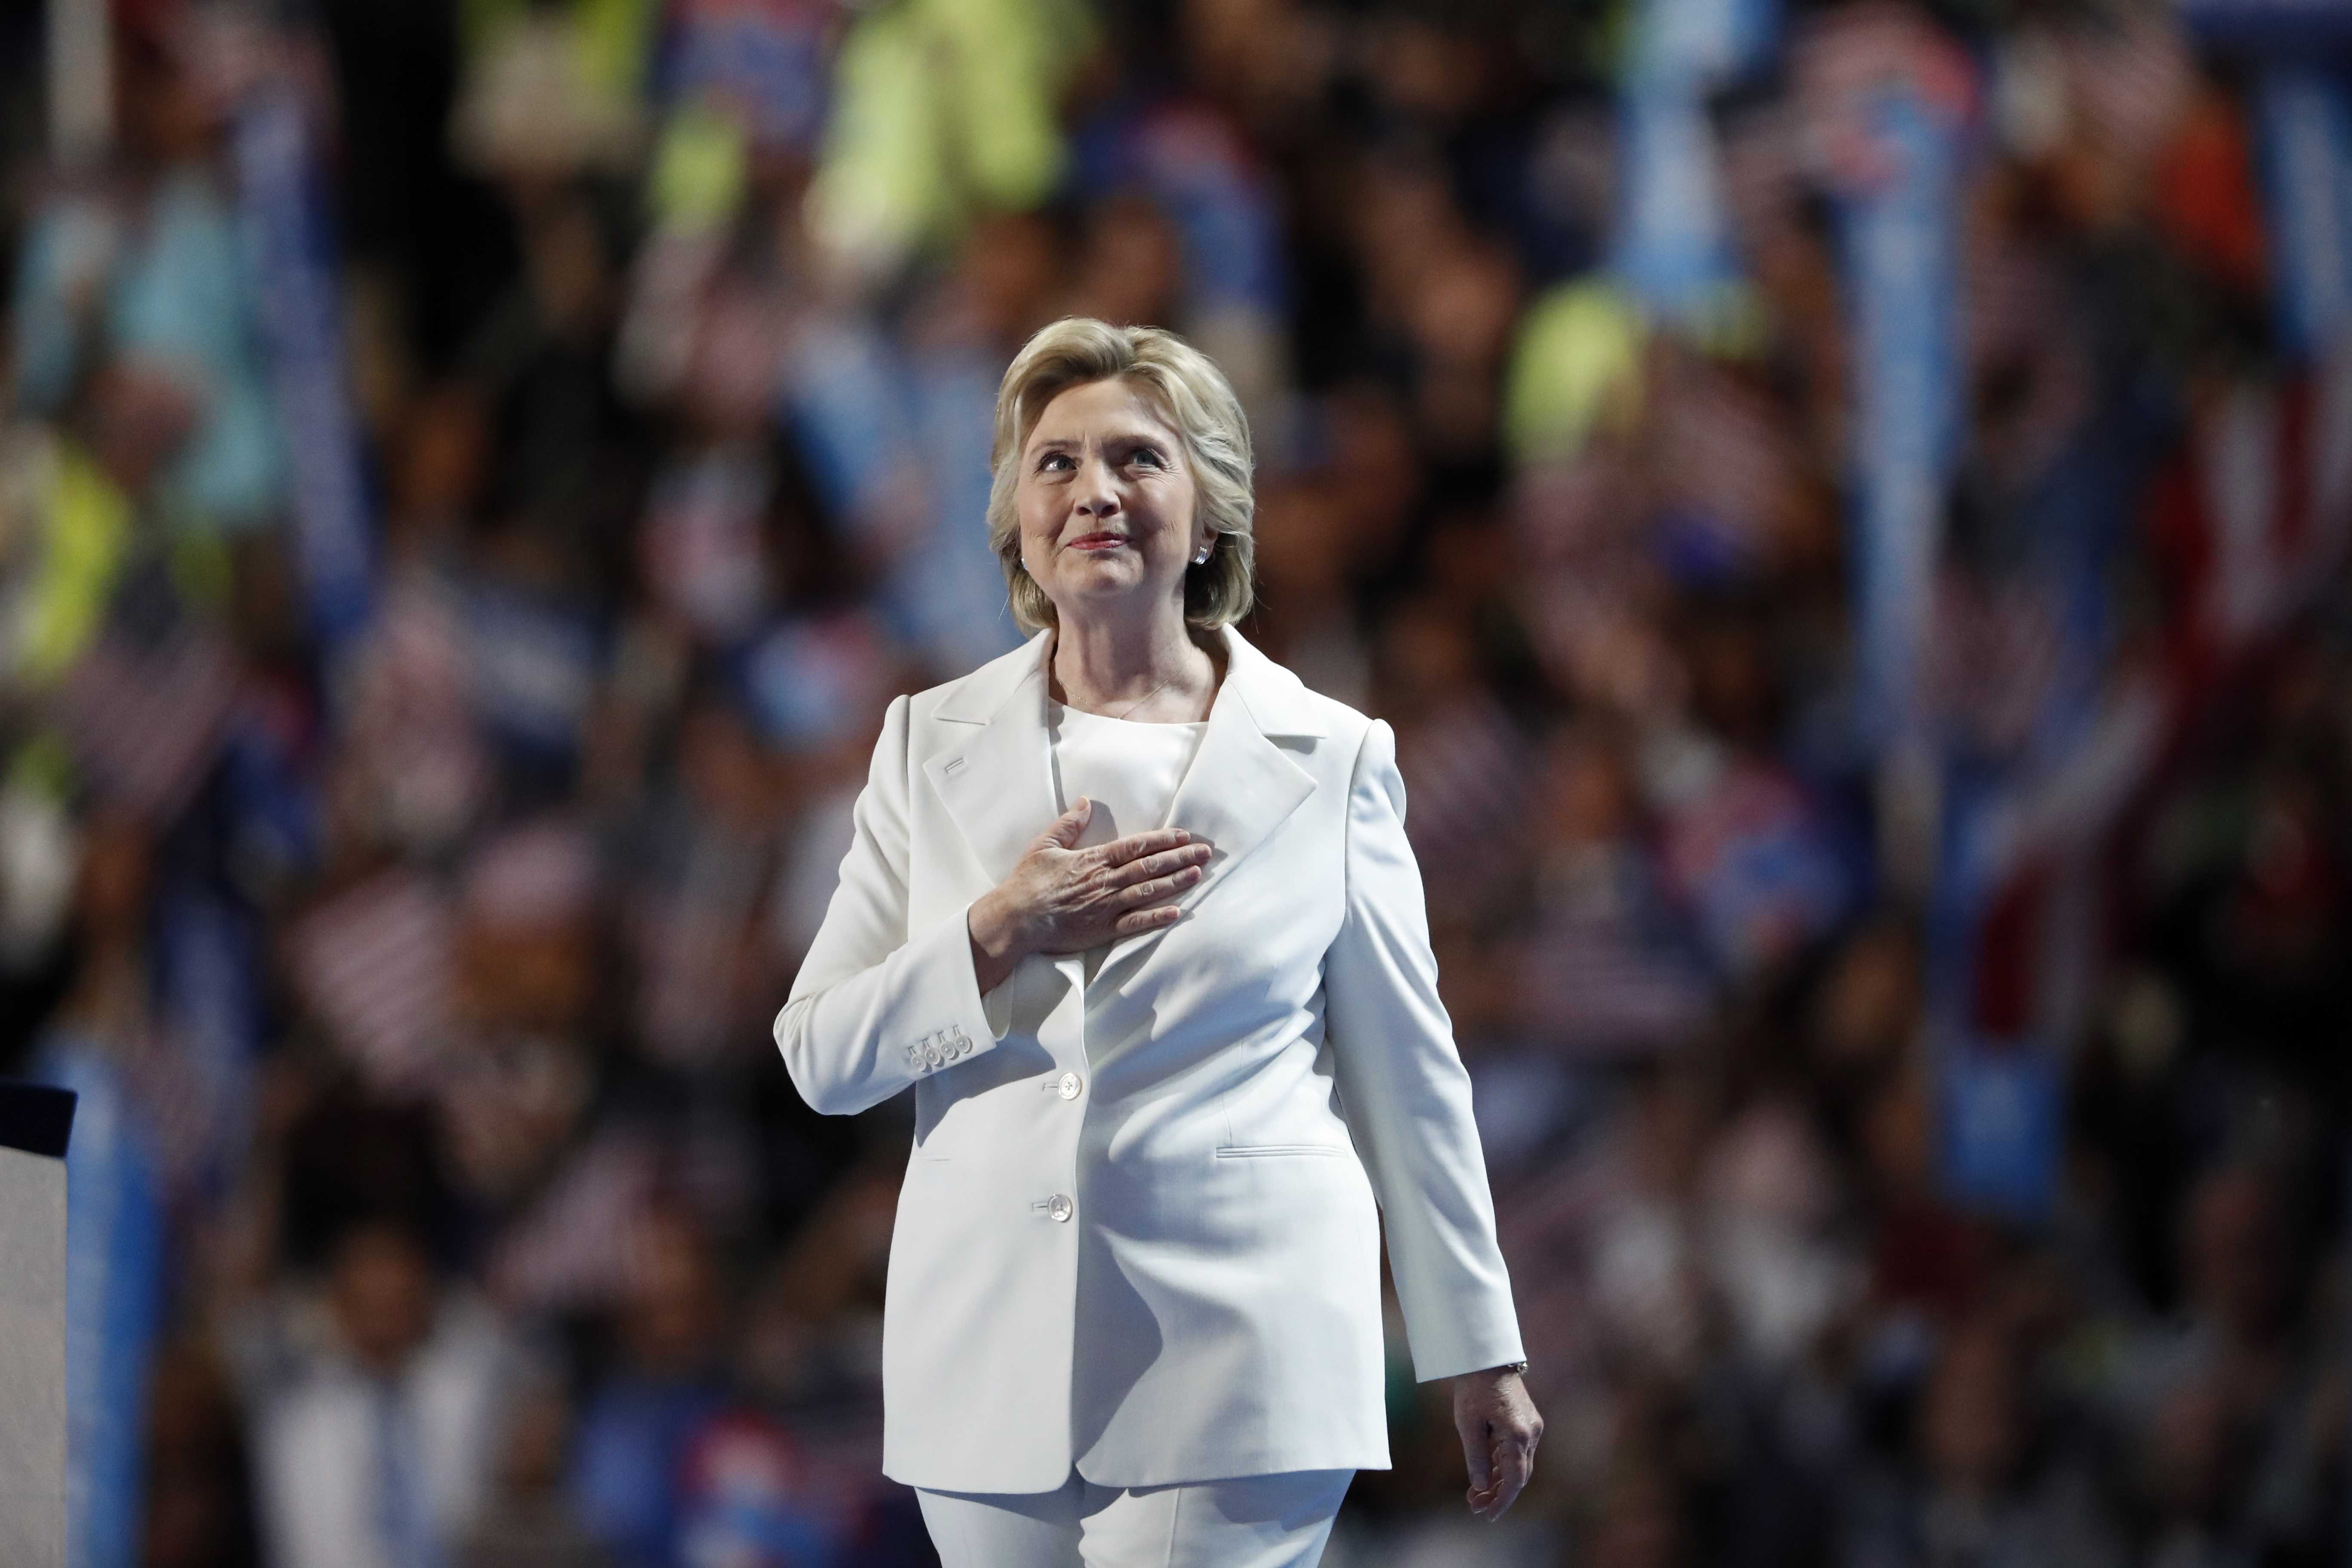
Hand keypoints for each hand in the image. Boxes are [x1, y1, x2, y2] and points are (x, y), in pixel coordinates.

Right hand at [966, 800, 1211, 993]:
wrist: (1016, 919)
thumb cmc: (1028, 882)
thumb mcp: (1044, 845)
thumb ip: (1068, 824)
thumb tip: (1085, 802)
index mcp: (1093, 860)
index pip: (1135, 846)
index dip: (1162, 840)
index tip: (1183, 836)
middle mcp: (1105, 881)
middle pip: (1149, 867)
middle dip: (1179, 858)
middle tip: (1205, 853)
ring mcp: (1106, 906)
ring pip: (1148, 892)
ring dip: (1175, 883)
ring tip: (1197, 874)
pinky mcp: (1103, 929)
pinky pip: (1135, 924)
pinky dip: (1157, 918)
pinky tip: (1177, 913)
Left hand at [1453, 1365, 1540, 1521]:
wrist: (1486, 1358)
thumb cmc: (1474, 1388)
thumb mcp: (1468, 1424)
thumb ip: (1476, 1457)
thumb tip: (1480, 1487)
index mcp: (1518, 1435)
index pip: (1514, 1480)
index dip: (1501, 1500)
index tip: (1487, 1515)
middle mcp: (1531, 1433)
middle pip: (1518, 1475)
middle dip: (1497, 1494)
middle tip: (1474, 1507)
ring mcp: (1531, 1427)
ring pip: (1517, 1464)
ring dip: (1498, 1480)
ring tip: (1474, 1495)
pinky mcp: (1526, 1422)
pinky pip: (1516, 1451)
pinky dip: (1501, 1465)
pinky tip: (1484, 1474)